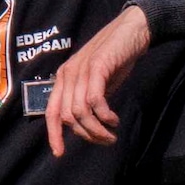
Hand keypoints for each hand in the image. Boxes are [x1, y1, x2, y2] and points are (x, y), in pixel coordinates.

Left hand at [41, 8, 154, 153]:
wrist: (132, 30)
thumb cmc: (116, 57)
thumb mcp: (98, 82)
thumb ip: (88, 99)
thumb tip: (87, 125)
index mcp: (64, 78)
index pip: (52, 112)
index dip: (53, 135)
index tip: (59, 154)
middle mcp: (67, 74)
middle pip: (68, 116)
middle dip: (87, 134)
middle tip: (106, 140)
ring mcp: (81, 70)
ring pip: (80, 111)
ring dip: (97, 129)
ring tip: (112, 134)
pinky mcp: (97, 67)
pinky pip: (95, 99)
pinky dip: (104, 115)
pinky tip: (114, 119)